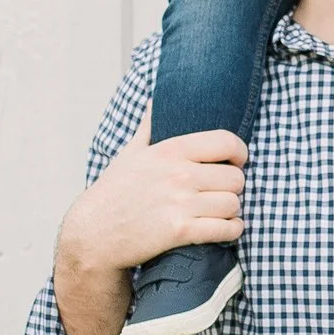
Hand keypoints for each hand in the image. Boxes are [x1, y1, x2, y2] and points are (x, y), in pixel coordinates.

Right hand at [59, 120, 244, 281]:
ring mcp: (180, 203)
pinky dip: (232, 230)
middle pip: (235, 177)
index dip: (240, 153)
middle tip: (223, 192)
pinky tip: (225, 228)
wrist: (93, 234)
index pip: (226, 142)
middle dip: (234, 187)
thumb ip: (148, 126)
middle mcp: (178, 174)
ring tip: (221, 212)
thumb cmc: (114, 192)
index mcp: (170, 150)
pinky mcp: (180, 231)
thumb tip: (154, 100)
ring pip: (233, 204)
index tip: (237, 161)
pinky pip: (226, 229)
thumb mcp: (130, 153)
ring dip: (232, 210)